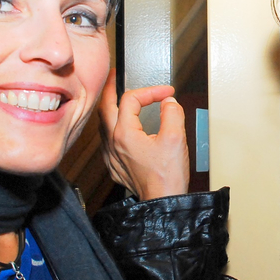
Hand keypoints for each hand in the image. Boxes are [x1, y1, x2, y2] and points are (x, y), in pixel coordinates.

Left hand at [99, 69, 190, 199]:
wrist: (163, 203)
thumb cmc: (167, 177)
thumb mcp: (175, 138)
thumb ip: (171, 113)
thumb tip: (168, 103)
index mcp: (124, 133)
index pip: (130, 99)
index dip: (150, 91)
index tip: (166, 93)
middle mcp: (113, 143)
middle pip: (105, 107)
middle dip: (111, 89)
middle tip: (114, 76)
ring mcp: (112, 156)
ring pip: (103, 124)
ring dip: (110, 108)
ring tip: (115, 98)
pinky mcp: (116, 166)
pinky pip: (107, 141)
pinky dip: (113, 127)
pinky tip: (119, 128)